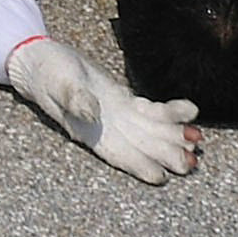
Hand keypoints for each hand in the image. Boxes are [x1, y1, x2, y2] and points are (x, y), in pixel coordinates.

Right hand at [6, 36, 201, 183]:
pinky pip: (152, 111)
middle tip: (191, 162)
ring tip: (197, 139)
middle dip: (167, 156)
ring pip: (151, 132)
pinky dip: (171, 113)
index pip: (117, 154)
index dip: (139, 166)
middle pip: (142, 147)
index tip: (161, 176)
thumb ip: (74, 99)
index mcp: (89, 132)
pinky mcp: (124, 101)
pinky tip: (189, 111)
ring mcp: (118, 116)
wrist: (40, 60)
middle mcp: (107, 129)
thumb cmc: (45, 72)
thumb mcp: (57, 82)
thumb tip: (92, 116)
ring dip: (174, 138)